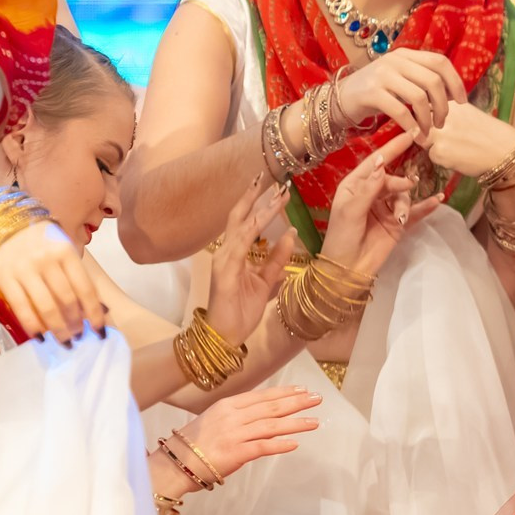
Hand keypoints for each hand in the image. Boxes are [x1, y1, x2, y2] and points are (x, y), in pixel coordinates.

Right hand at [0, 218, 107, 339]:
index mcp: (66, 252)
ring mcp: (25, 269)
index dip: (94, 314)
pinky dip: (33, 326)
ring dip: (58, 329)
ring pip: (46, 306)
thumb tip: (96, 312)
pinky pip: (21, 308)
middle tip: (79, 337)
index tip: (99, 331)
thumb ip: (77, 276)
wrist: (5, 226)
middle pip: (67, 300)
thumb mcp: (64, 251)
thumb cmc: (43, 243)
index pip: (85, 288)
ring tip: (65, 341)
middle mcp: (46, 259)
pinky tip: (41, 337)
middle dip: (76, 324)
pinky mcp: (5, 278)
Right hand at [165, 385, 318, 492]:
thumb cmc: (195, 443)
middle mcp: (232, 416)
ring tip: (314, 422)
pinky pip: (262, 447)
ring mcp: (234, 434)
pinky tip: (295, 443)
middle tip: (317, 399)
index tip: (302, 390)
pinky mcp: (234, 453)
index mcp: (227, 405)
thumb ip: (239, 415)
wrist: (176, 463)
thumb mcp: (216, 420)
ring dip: (295, 423)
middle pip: (271, 407)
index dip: (284, 392)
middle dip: (297, 402)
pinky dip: (279, 444)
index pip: (262, 396)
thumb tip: (266, 415)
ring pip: (271, 425)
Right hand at [193, 179, 299, 342]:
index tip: (281, 190)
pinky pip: (239, 247)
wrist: (226, 336)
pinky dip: (251, 232)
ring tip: (276, 193)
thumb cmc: (241, 310)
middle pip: (240, 216)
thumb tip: (291, 236)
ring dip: (260, 209)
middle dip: (257, 196)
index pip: (248, 221)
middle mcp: (227, 252)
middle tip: (277, 179)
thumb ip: (276, 259)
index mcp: (236, 253)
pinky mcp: (224, 272)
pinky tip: (261, 219)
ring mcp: (224, 260)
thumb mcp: (266, 282)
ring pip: (242, 227)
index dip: (262, 204)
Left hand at [320, 136, 441, 278]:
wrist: (347, 269)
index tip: (409, 135)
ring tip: (401, 218)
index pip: (376, 162)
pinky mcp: (398, 224)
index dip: (392, 149)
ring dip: (406, 204)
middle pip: (393, 179)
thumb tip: (384, 164)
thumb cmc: (341, 237)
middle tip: (406, 187)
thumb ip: (369, 187)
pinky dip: (426, 207)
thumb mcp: (351, 210)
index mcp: (355, 185)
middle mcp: (372, 193)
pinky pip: (415, 212)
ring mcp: (386, 208)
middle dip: (400, 183)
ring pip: (404, 196)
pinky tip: (437, 200)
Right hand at [330, 47, 464, 141]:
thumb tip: (451, 93)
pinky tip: (415, 136)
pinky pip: (400, 111)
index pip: (439, 62)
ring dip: (428, 119)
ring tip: (428, 131)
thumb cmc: (376, 93)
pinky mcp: (372, 93)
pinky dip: (412, 126)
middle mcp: (395, 60)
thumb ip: (421, 81)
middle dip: (444, 106)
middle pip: (433, 81)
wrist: (340, 99)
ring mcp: (382, 75)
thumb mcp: (400, 80)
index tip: (462, 102)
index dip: (456, 82)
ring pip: (419, 97)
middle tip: (442, 123)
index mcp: (406, 55)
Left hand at [422, 100, 514, 182]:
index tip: (441, 125)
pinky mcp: (440, 151)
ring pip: (423, 140)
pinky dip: (442, 159)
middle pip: (420, 123)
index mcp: (451, 102)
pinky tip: (459, 158)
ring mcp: (440, 133)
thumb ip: (449, 111)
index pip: (426, 107)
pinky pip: (431, 156)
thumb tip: (429, 115)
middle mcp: (443, 114)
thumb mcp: (469, 113)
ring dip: (434, 146)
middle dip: (429, 132)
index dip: (430, 117)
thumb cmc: (490, 134)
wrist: (506, 151)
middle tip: (450, 140)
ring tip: (455, 149)